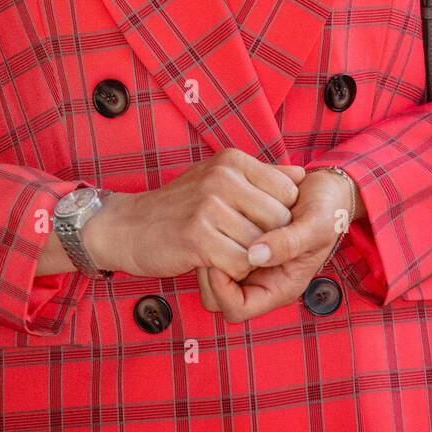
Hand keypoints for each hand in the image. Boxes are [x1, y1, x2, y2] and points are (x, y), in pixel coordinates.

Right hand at [80, 149, 306, 279]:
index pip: (288, 192)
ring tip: (226, 252)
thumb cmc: (180, 206)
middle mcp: (223, 177)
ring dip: (249, 258)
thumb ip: (262, 177)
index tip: (261, 226)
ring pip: (261, 244)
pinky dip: (234, 271)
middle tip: (244, 245)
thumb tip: (302, 176)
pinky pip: (241, 263)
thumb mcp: (220, 179)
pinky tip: (216, 263)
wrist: (129, 227)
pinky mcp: (197, 237)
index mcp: (232, 160)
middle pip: (279, 219)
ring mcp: (209, 206)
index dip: (281, 216)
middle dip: (269, 240)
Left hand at [196, 168, 363, 323]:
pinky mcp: (242, 240)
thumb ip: (289, 243)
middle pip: (215, 296)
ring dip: (207, 250)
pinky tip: (220, 211)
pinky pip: (215, 246)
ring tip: (213, 224)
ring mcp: (250, 261)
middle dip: (207, 272)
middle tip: (207, 241)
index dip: (222, 291)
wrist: (326, 189)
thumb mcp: (316, 226)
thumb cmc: (328, 211)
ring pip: (210, 271)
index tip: (218, 260)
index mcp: (280, 287)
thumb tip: (254, 256)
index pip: (237, 309)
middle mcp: (261, 278)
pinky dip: (212, 233)